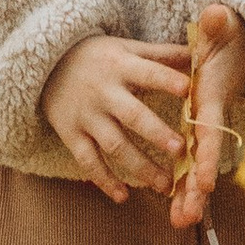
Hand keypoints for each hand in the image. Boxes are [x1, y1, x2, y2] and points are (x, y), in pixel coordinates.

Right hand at [42, 31, 191, 200]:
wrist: (46, 63)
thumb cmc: (98, 56)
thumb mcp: (127, 47)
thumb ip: (161, 54)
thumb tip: (199, 52)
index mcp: (121, 66)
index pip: (148, 73)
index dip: (166, 80)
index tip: (188, 89)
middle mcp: (104, 92)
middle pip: (132, 116)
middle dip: (157, 134)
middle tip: (181, 151)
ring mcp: (86, 115)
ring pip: (114, 145)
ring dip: (140, 166)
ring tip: (165, 186)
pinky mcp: (70, 134)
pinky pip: (88, 161)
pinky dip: (104, 180)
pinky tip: (123, 197)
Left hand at [172, 1, 244, 229]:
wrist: (243, 43)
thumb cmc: (229, 36)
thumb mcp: (223, 27)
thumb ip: (218, 24)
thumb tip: (214, 14)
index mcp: (211, 97)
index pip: (210, 130)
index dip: (207, 157)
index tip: (206, 183)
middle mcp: (209, 118)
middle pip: (203, 159)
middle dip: (196, 190)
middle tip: (187, 219)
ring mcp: (202, 127)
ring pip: (195, 167)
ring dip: (189, 195)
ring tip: (180, 224)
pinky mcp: (195, 130)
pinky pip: (188, 162)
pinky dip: (183, 186)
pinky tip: (175, 210)